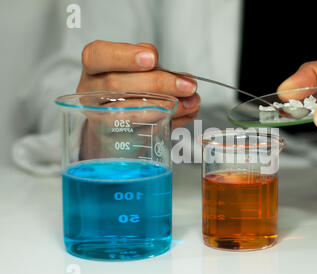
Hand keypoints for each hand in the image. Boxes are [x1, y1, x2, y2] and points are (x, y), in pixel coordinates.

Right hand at [77, 40, 199, 127]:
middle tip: (187, 85)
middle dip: (157, 83)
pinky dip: (167, 121)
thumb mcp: (135, 68)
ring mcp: (99, 117)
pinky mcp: (113, 140)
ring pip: (128, 112)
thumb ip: (152, 65)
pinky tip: (184, 114)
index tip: (152, 58)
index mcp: (94, 67)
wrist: (112, 123)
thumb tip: (181, 77)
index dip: (124, 56)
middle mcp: (91, 91)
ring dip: (166, 105)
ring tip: (191, 102)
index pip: (98, 56)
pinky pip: (140, 131)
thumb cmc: (127, 88)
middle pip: (116, 85)